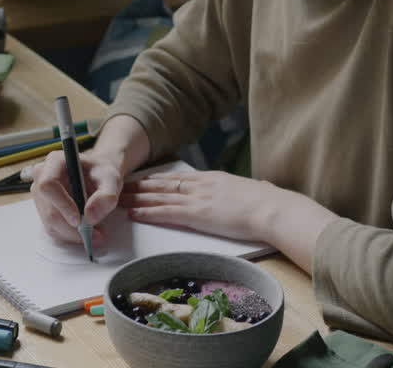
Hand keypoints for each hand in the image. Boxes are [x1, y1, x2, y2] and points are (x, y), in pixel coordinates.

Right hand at [28, 149, 125, 246]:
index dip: (62, 205)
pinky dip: (69, 235)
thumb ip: (106, 196)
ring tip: (94, 233)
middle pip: (49, 211)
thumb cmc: (102, 173)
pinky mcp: (43, 209)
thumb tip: (90, 216)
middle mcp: (41, 177)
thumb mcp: (111, 179)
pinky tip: (84, 231)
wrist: (97, 176)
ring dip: (73, 234)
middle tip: (96, 235)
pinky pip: (52, 229)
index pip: (48, 186)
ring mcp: (39, 195)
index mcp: (55, 162)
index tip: (79, 220)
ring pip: (50, 224)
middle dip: (72, 229)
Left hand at [119, 170, 285, 243]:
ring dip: (138, 199)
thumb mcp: (255, 192)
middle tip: (122, 186)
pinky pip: (166, 213)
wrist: (273, 209)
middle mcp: (202, 185)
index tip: (144, 180)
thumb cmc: (271, 204)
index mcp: (214, 179)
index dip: (159, 180)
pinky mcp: (197, 214)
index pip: (180, 178)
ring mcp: (198, 199)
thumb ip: (248, 192)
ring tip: (119, 199)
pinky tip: (135, 214)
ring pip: (160, 197)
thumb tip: (258, 191)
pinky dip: (148, 213)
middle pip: (164, 185)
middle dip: (141, 186)